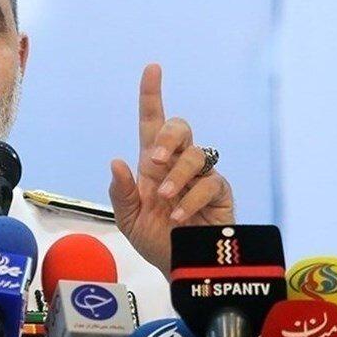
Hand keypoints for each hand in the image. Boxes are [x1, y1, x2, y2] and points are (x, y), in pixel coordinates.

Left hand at [109, 64, 234, 278]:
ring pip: (197, 153)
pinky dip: (192, 197)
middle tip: (153, 160)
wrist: (180, 267)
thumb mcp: (128, 218)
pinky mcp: (220, 193)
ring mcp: (201, 176)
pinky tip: (180, 214)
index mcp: (152, 164)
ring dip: (178, 174)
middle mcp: (177, 163)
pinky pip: (211, 182)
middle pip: (180, 127)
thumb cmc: (155, 239)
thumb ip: (120, 192)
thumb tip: (117, 161)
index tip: (152, 69)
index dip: (152, 95)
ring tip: (165, 199)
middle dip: (168, 137)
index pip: (152, 122)